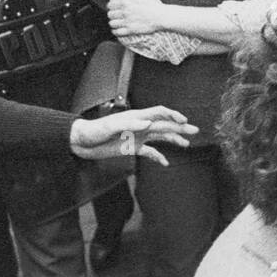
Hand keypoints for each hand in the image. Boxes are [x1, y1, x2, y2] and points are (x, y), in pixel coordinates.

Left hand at [69, 106, 198, 165]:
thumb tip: (149, 124)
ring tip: (187, 144)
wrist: (82, 142)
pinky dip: (158, 157)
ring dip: (174, 140)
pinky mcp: (132, 148)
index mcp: (137, 117)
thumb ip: (131, 124)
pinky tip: (165, 163)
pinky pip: (149, 152)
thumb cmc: (94, 130)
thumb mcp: (111, 126)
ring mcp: (137, 137)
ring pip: (160, 137)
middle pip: (164, 125)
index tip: (183, 122)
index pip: (160, 113)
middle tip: (195, 131)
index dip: (173, 115)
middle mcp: (140, 126)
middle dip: (180, 128)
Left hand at [107, 0, 169, 36]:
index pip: (110, 5)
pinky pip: (117, 32)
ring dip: (113, 22)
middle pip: (110, 15)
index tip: (114, 7)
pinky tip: (118, 29)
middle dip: (112, 14)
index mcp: (125, 3)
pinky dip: (115, 31)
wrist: (161, 16)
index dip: (111, 6)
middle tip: (117, 14)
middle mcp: (124, 13)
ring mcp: (127, 22)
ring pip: (112, 24)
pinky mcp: (131, 30)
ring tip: (117, 21)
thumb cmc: (152, 3)